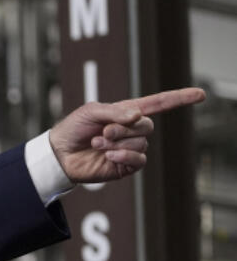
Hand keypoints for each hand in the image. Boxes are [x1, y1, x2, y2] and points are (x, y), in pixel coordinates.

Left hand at [49, 87, 205, 182]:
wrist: (59, 153)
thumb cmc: (73, 129)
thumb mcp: (91, 111)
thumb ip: (115, 112)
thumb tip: (137, 116)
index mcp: (127, 113)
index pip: (159, 104)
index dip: (179, 98)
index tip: (200, 94)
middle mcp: (132, 131)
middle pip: (147, 126)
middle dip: (124, 128)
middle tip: (102, 132)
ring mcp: (130, 149)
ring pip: (141, 143)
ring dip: (117, 143)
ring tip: (98, 144)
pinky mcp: (125, 166)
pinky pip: (138, 160)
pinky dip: (124, 156)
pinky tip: (109, 156)